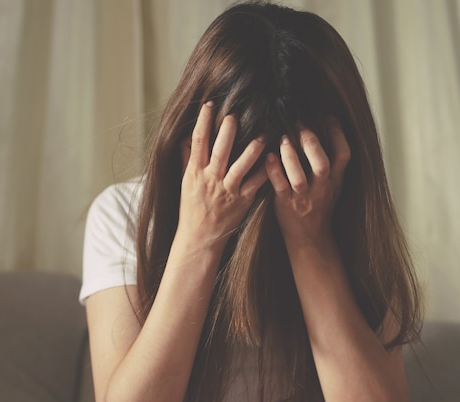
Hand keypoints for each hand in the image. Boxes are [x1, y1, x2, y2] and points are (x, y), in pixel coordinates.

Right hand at [177, 102, 266, 249]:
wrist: (199, 237)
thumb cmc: (191, 207)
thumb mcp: (185, 181)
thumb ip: (187, 158)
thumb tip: (186, 136)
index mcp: (195, 172)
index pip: (198, 141)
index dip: (203, 121)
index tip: (210, 105)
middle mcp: (211, 179)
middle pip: (220, 150)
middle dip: (228, 131)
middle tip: (236, 114)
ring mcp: (227, 190)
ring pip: (241, 166)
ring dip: (252, 149)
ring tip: (263, 134)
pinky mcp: (243, 200)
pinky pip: (257, 182)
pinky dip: (266, 170)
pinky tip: (275, 158)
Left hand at [265, 120, 350, 246]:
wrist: (309, 236)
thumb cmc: (318, 205)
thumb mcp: (332, 184)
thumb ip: (331, 163)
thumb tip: (326, 132)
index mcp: (335, 179)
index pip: (343, 154)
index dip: (338, 134)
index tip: (328, 117)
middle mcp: (321, 187)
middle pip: (322, 163)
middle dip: (311, 142)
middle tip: (300, 125)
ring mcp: (303, 196)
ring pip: (299, 176)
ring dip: (290, 156)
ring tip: (283, 138)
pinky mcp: (285, 203)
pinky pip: (279, 186)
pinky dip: (273, 170)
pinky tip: (268, 157)